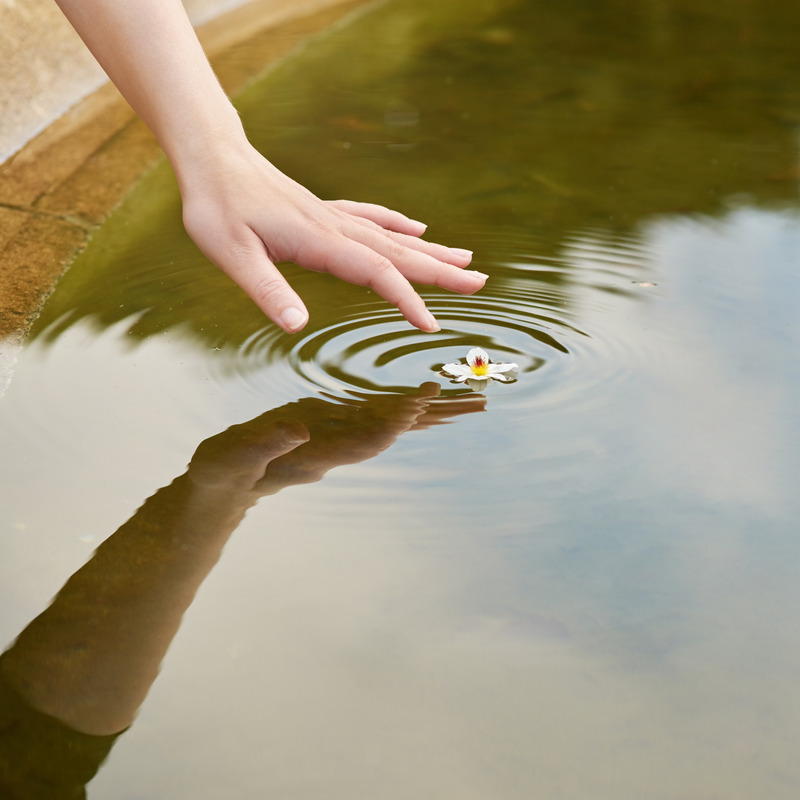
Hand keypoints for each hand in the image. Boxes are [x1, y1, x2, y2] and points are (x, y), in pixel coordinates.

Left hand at [179, 139, 487, 333]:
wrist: (212, 157)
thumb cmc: (216, 206)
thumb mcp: (230, 254)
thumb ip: (266, 289)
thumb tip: (298, 327)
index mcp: (320, 242)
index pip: (377, 274)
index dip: (407, 300)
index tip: (433, 326)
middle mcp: (336, 228)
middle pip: (399, 254)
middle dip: (442, 272)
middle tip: (481, 284)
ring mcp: (334, 217)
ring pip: (393, 238)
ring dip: (431, 251)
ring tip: (467, 259)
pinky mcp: (325, 211)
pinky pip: (372, 218)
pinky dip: (399, 226)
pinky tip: (417, 229)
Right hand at [187, 383, 484, 498]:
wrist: (224, 489)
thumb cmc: (225, 473)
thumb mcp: (236, 455)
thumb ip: (267, 442)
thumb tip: (298, 427)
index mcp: (321, 454)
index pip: (370, 438)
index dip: (397, 418)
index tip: (425, 394)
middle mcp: (340, 448)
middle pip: (398, 433)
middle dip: (436, 416)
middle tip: (479, 401)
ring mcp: (337, 438)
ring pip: (393, 423)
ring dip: (430, 410)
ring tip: (467, 398)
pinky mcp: (329, 427)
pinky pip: (374, 414)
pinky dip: (402, 403)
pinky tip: (421, 396)